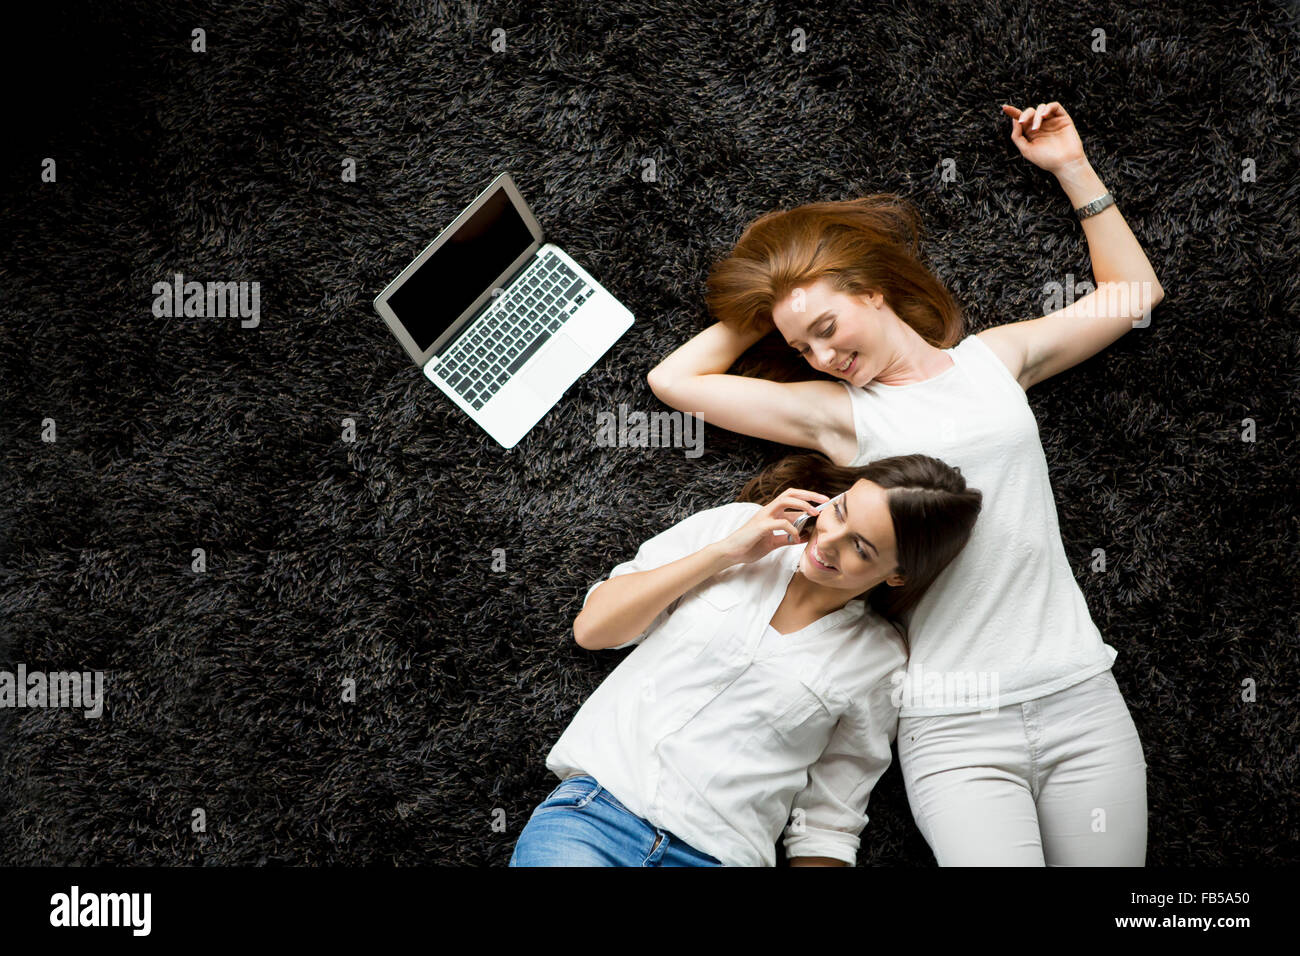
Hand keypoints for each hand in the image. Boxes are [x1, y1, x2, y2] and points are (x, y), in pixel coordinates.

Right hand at [713, 489, 829, 566]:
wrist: (731, 552)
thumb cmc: (750, 545)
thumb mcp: (773, 542)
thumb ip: (787, 538)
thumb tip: (804, 536)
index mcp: (772, 512)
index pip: (792, 498)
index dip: (808, 498)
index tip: (822, 504)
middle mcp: (768, 510)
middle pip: (790, 493)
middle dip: (809, 495)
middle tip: (825, 501)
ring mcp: (764, 516)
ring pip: (785, 500)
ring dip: (802, 505)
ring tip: (814, 513)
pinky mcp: (761, 526)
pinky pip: (780, 522)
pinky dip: (792, 528)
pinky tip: (797, 537)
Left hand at [1001, 102, 1086, 174]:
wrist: (1065, 163)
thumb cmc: (1046, 159)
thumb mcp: (1026, 150)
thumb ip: (1017, 136)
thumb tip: (1014, 120)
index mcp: (1031, 133)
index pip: (1020, 119)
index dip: (1012, 112)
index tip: (1004, 108)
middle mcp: (1041, 125)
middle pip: (1030, 112)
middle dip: (1025, 115)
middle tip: (1023, 122)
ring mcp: (1052, 121)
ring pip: (1041, 108)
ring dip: (1036, 115)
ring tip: (1036, 127)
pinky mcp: (1063, 118)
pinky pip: (1055, 106)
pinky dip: (1048, 108)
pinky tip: (1044, 116)